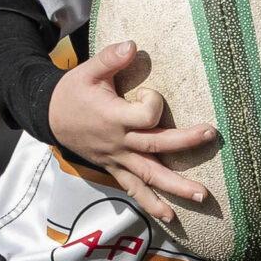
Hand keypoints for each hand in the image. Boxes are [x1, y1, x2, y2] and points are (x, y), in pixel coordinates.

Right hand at [47, 39, 217, 221]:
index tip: (147, 92)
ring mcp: (117, 159)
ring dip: (176, 186)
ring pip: (149, 175)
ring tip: (201, 196)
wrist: (49, 117)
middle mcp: (119, 142)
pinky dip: (151, 203)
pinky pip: (134, 189)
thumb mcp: (87, 71)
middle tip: (210, 136)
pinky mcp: (115, 168)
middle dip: (185, 143)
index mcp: (114, 117)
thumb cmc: (72, 92)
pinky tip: (171, 216)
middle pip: (156, 146)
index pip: (146, 115)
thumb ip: (110, 58)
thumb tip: (133, 44)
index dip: (153, 102)